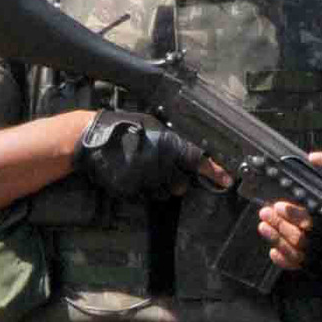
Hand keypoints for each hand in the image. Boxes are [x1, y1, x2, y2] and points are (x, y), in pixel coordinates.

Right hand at [77, 111, 212, 201]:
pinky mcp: (131, 191)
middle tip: (164, 169)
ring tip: (145, 169)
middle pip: (182, 185)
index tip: (228, 180)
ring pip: (164, 194)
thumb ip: (174, 140)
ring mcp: (145, 180)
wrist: (93, 139)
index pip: (199, 162)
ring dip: (160, 186)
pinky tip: (133, 175)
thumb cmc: (125, 127)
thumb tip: (195, 152)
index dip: (215, 172)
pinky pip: (145, 196)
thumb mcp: (154, 125)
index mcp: (168, 144)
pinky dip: (142, 189)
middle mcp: (160, 164)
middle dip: (177, 179)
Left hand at [256, 149, 321, 272]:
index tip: (280, 206)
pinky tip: (274, 251)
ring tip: (263, 225)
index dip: (294, 214)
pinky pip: (297, 266)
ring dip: (276, 238)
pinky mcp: (315, 262)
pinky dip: (284, 260)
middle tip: (265, 212)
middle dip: (280, 225)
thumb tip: (314, 159)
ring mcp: (321, 252)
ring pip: (295, 251)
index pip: (312, 219)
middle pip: (299, 237)